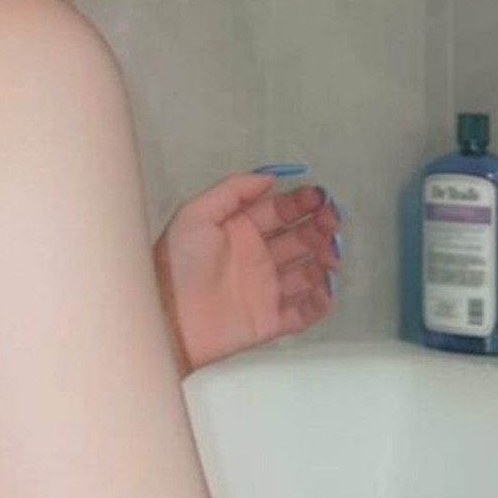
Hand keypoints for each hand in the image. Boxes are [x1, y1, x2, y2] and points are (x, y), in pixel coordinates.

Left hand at [153, 172, 341, 375]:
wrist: (165, 316)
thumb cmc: (177, 263)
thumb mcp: (196, 213)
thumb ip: (233, 190)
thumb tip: (269, 176)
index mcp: (240, 230)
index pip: (280, 211)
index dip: (301, 202)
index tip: (319, 196)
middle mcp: (257, 257)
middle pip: (299, 239)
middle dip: (319, 227)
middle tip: (331, 220)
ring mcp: (265, 289)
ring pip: (307, 272)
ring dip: (324, 260)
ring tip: (330, 252)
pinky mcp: (270, 321)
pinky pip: (304, 311)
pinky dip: (320, 300)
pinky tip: (326, 284)